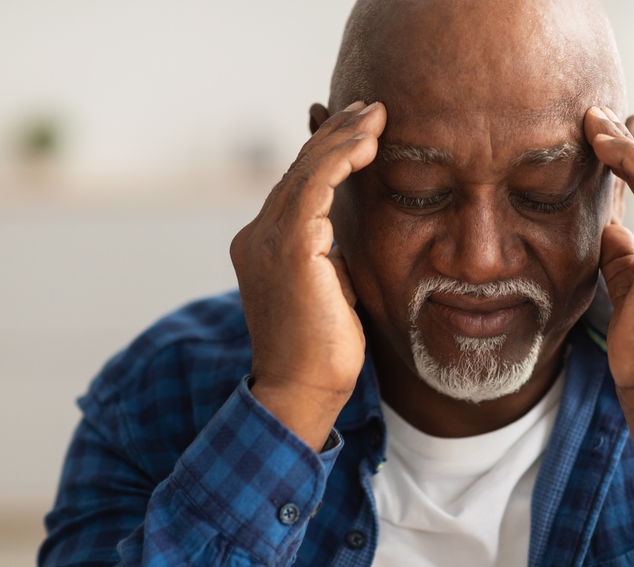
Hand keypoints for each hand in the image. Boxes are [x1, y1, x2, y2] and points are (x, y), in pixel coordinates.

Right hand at [230, 101, 385, 449]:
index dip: (327, 154)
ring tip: (376, 114)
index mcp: (264, 245)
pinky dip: (340, 160)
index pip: (297, 186)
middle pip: (299, 171)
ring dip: (343, 138)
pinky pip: (314, 188)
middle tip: (371, 108)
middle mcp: (257, 236)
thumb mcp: (329, 288)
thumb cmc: (323, 350)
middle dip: (336, 135)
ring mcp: (266, 240)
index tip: (359, 130)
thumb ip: (329, 252)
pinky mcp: (289, 248)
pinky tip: (367, 143)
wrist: (303, 390)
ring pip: (306, 172)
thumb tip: (346, 229)